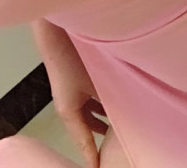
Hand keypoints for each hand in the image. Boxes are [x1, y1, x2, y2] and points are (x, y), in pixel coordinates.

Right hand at [32, 19, 108, 167]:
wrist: (56, 31)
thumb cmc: (69, 56)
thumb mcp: (97, 83)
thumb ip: (111, 99)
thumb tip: (130, 110)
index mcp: (69, 111)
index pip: (83, 142)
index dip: (91, 157)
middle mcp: (69, 105)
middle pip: (87, 129)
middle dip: (100, 140)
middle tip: (114, 152)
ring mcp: (73, 92)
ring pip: (91, 113)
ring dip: (104, 120)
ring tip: (121, 130)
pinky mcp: (77, 80)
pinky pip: (92, 99)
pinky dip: (104, 105)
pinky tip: (117, 102)